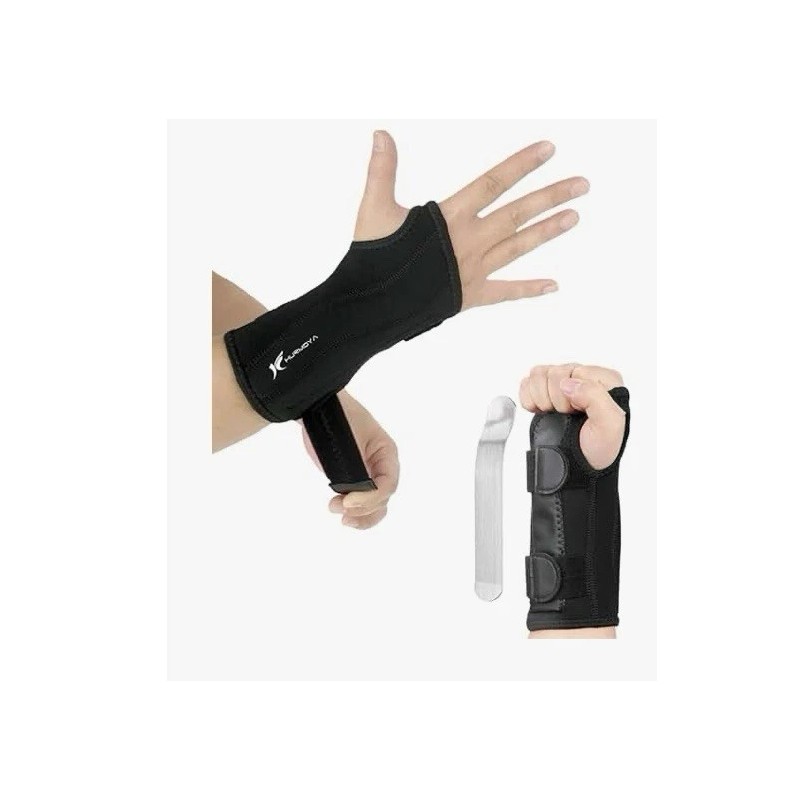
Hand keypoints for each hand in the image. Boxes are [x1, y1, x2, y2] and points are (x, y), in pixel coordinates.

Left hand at [302, 392, 398, 529]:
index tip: (347, 501)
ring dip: (361, 516)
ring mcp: (370, 475)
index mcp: (386, 452)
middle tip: (338, 507)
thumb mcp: (349, 439)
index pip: (388, 484)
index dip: (370, 498)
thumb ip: (355, 465)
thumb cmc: (337, 417)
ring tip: (339, 515)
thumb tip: (353, 491)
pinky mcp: (355, 481)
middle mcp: (382, 466)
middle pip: (383, 499)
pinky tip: (345, 517)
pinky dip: (358, 514)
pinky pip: (365, 504)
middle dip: (363, 508)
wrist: (319, 408)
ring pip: (377, 506)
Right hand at [354, 130, 588, 307]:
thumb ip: (382, 170)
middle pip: (517, 214)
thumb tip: (381, 133)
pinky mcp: (469, 296)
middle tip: (582, 184)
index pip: (492, 183)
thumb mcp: (374, 208)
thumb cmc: (372, 258)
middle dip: (551, 196)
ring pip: (517, 247)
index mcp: (449, 218)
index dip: (521, 164)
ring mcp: (472, 270)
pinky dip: (528, 289)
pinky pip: (504, 292)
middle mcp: (468, 242)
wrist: (371, 305)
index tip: (549, 149)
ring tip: (575, 216)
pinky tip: (553, 285)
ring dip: (547, 231)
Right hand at [519, 364, 625, 469]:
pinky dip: (528, 398)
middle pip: (554, 372)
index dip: (571, 394)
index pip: (575, 370)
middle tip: (566, 415)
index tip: (576, 412)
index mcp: (604, 381)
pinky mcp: (543, 392)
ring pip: (538, 373)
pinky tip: (540, 410)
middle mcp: (583, 378)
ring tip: (554, 413)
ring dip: (541, 397)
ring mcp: (562, 384)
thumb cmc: (598, 447)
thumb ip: (595, 397)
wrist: (578, 467)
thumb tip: (568, 383)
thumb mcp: (610, 425)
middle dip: (555, 398)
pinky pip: (526, 382)